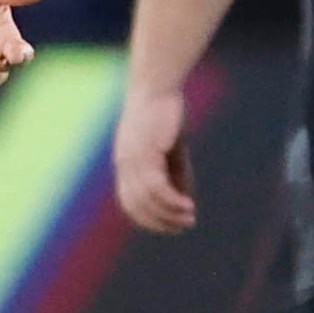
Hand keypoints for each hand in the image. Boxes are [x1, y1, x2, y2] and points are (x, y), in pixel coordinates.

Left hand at [114, 85, 196, 233]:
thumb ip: (174, 175)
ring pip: (147, 199)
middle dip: (159, 221)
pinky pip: (157, 186)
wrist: (157, 85)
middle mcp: (124, 164)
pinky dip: (171, 200)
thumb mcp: (170, 150)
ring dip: (168, 213)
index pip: (129, 202)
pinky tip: (187, 205)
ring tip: (188, 218)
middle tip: (182, 226)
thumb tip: (183, 202)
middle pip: (136, 205)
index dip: (148, 219)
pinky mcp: (146, 151)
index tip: (169, 227)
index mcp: (125, 163)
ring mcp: (133, 158)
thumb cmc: (165, 114)